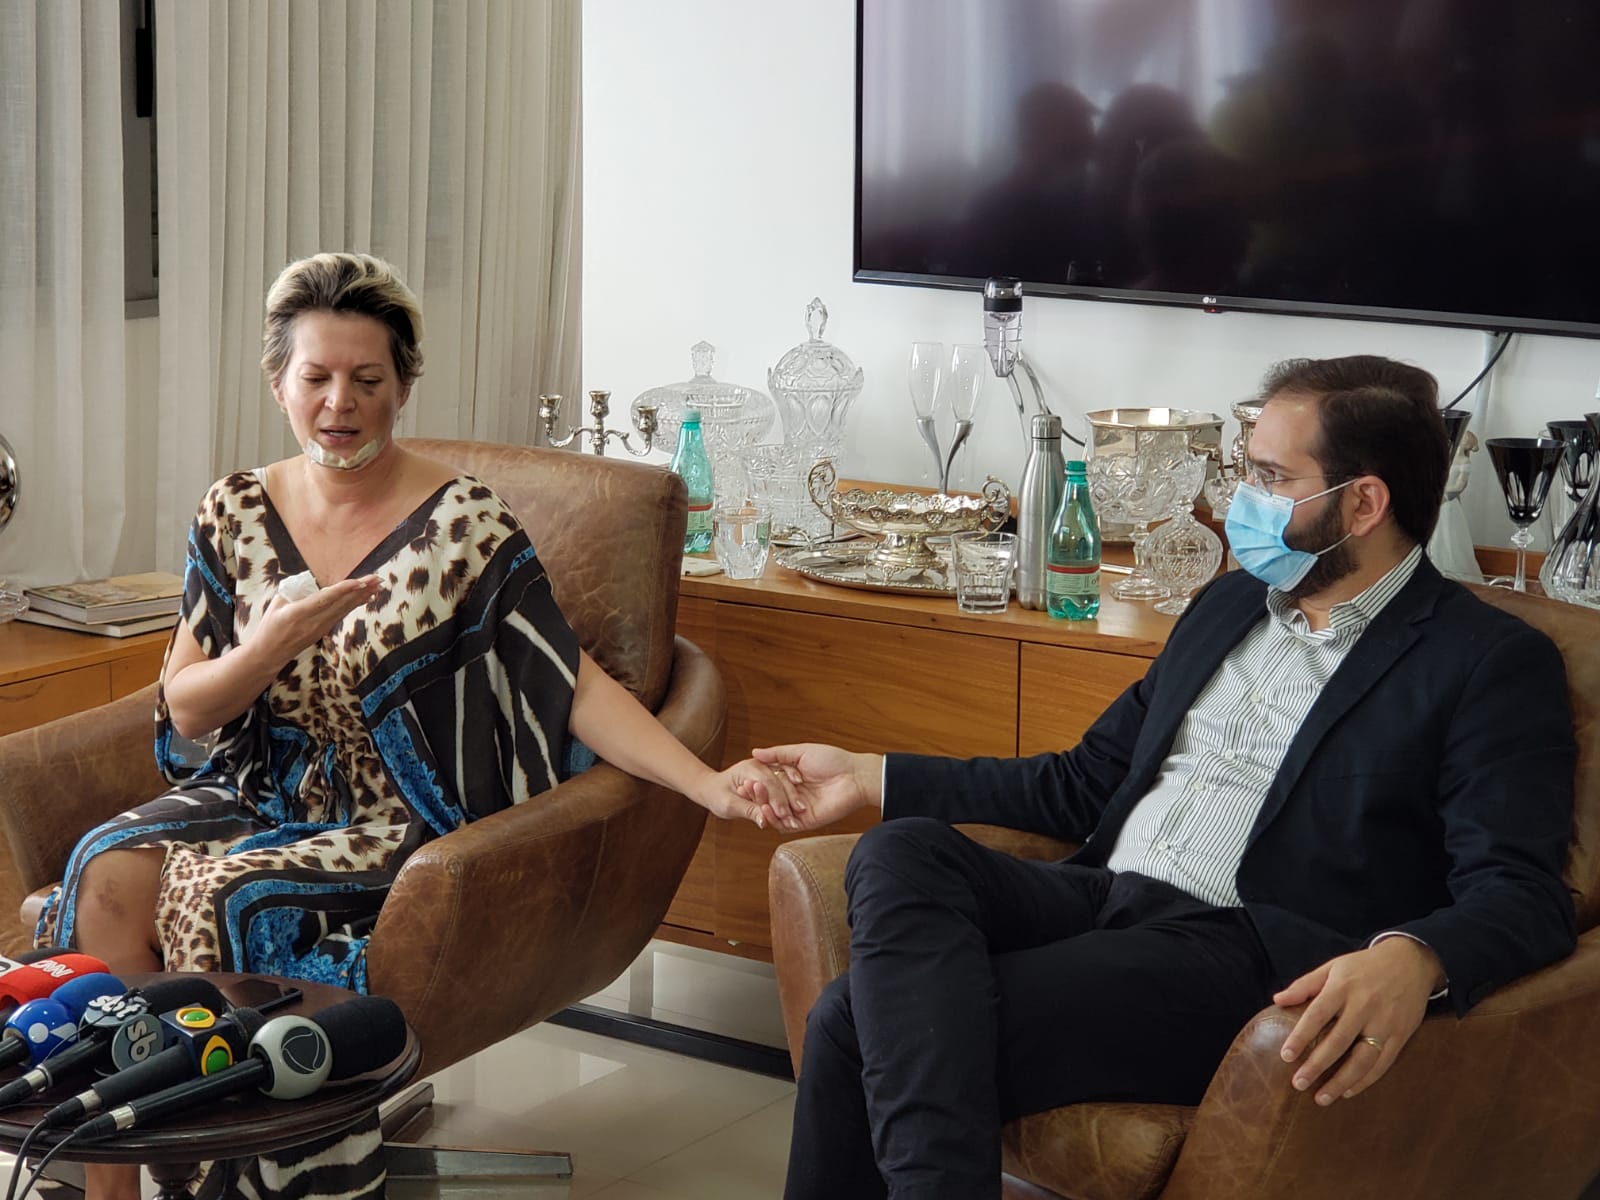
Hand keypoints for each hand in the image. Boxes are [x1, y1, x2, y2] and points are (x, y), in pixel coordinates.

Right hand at [249, 574, 382, 663]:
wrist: (269, 654)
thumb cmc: (270, 625)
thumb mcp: (276, 604)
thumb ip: (295, 590)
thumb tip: (312, 579)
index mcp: (298, 612)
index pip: (325, 599)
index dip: (344, 590)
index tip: (359, 582)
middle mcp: (313, 622)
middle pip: (341, 604)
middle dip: (361, 590)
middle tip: (377, 578)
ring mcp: (320, 628)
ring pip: (344, 609)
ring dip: (361, 596)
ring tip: (377, 586)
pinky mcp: (323, 631)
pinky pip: (341, 615)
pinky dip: (354, 604)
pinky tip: (365, 598)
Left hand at [696, 759, 805, 829]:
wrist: (712, 788)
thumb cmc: (716, 795)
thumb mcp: (728, 805)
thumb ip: (748, 811)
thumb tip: (765, 822)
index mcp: (749, 767)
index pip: (768, 782)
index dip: (776, 800)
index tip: (783, 816)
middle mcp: (760, 765)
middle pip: (779, 781)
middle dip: (787, 801)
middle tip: (793, 819)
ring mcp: (767, 769)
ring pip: (785, 783)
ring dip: (792, 799)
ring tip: (798, 817)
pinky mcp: (771, 776)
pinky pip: (785, 785)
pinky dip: (791, 796)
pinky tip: (797, 810)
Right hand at [740, 743, 881, 831]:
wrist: (855, 776)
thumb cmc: (833, 760)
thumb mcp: (801, 752)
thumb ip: (777, 754)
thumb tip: (754, 752)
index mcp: (791, 778)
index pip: (768, 784)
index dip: (756, 784)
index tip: (742, 781)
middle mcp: (793, 795)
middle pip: (770, 799)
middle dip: (757, 796)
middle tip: (744, 791)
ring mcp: (799, 809)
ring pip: (776, 813)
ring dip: (764, 807)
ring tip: (754, 800)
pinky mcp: (807, 821)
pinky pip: (787, 825)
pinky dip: (775, 820)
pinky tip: (766, 812)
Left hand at [1273, 937, 1443, 1105]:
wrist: (1410, 962)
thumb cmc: (1364, 966)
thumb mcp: (1333, 967)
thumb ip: (1305, 984)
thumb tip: (1277, 1000)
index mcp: (1343, 987)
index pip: (1317, 1015)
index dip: (1300, 1037)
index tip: (1286, 1056)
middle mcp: (1364, 1006)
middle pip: (1338, 1042)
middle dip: (1317, 1065)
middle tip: (1298, 1083)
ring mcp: (1385, 1023)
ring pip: (1362, 1059)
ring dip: (1341, 1081)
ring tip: (1321, 1098)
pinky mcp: (1401, 1035)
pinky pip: (1382, 1063)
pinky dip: (1365, 1080)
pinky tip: (1348, 1091)